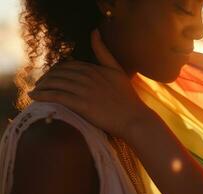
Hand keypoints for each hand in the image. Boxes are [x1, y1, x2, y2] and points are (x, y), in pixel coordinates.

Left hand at [29, 30, 156, 137]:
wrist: (132, 117)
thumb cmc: (127, 96)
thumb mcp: (117, 70)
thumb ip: (103, 52)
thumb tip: (94, 31)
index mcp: (94, 69)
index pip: (68, 65)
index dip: (56, 70)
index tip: (50, 77)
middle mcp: (87, 77)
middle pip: (59, 73)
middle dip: (46, 77)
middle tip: (40, 84)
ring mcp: (84, 90)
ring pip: (55, 83)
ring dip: (42, 86)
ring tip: (35, 91)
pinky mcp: (81, 104)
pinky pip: (57, 96)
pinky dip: (43, 95)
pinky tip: (35, 97)